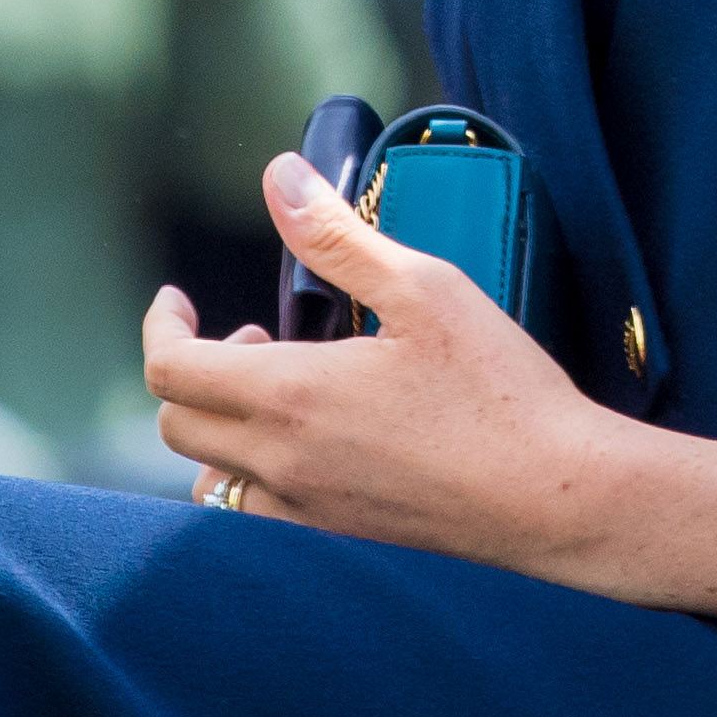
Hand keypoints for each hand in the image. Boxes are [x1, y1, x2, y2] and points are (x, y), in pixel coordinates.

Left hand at [142, 148, 630, 574]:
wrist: (553, 495)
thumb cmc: (498, 390)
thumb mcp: (423, 288)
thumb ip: (338, 235)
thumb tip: (280, 179)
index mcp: (291, 396)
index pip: (170, 369)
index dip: (163, 325)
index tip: (180, 300)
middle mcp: (281, 462)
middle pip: (178, 422)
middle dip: (195, 368)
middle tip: (257, 336)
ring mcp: (305, 509)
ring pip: (209, 477)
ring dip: (219, 427)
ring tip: (281, 392)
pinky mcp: (337, 537)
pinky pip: (253, 515)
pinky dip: (252, 475)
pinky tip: (308, 444)